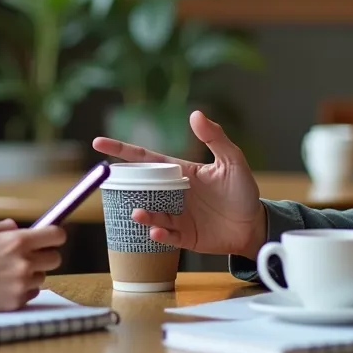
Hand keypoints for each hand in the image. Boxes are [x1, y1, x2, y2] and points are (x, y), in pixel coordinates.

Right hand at [0, 219, 66, 311]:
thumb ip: (6, 227)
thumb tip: (21, 228)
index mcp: (17, 241)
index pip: (57, 236)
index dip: (55, 235)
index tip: (51, 236)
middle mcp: (23, 263)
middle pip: (55, 259)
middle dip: (45, 255)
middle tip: (29, 255)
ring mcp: (20, 285)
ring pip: (42, 277)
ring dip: (32, 273)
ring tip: (8, 272)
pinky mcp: (14, 303)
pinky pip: (31, 293)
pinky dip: (22, 289)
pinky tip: (3, 285)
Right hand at [92, 111, 264, 257]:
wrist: (254, 224)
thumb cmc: (242, 191)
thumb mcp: (232, 160)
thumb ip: (215, 138)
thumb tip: (195, 114)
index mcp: (181, 173)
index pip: (147, 160)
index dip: (122, 151)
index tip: (98, 142)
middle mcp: (174, 194)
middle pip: (142, 188)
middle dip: (125, 186)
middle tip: (113, 183)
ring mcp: (178, 216)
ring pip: (152, 214)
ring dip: (143, 214)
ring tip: (138, 213)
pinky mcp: (185, 237)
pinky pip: (168, 236)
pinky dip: (160, 234)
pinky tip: (156, 232)